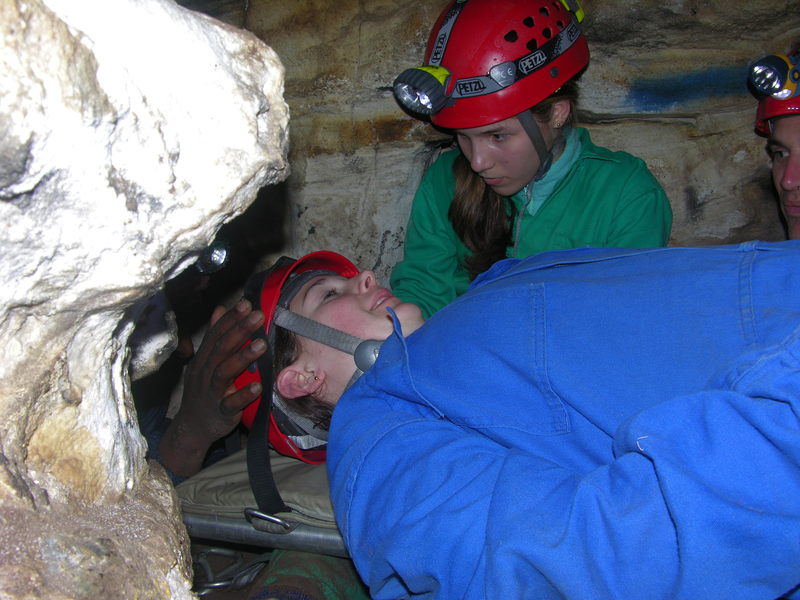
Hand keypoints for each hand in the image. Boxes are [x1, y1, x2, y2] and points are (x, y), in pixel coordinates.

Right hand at [158, 299, 266, 476]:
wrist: (191, 428)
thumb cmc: (202, 390)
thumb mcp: (204, 362)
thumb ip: (213, 336)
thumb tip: (219, 309)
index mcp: (203, 359)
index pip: (216, 334)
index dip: (230, 318)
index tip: (246, 303)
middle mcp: (205, 373)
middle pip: (221, 349)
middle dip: (239, 331)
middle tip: (258, 316)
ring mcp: (212, 392)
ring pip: (224, 372)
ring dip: (243, 357)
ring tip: (262, 344)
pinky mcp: (220, 412)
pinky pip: (231, 403)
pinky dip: (244, 395)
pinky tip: (258, 386)